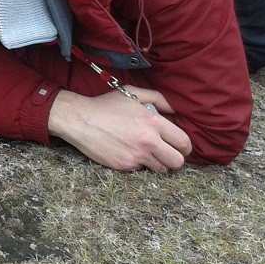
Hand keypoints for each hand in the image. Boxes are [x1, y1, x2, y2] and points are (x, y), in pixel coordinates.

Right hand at [48, 88, 192, 171]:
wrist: (79, 119)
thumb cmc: (105, 105)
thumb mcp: (131, 93)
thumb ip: (157, 98)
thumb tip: (175, 109)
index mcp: (153, 122)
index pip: (183, 142)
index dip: (185, 146)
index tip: (180, 146)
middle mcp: (148, 141)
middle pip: (178, 161)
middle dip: (175, 158)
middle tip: (166, 153)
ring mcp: (136, 156)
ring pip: (161, 169)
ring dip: (157, 162)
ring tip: (146, 153)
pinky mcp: (125, 166)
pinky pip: (141, 170)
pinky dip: (138, 164)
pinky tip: (128, 152)